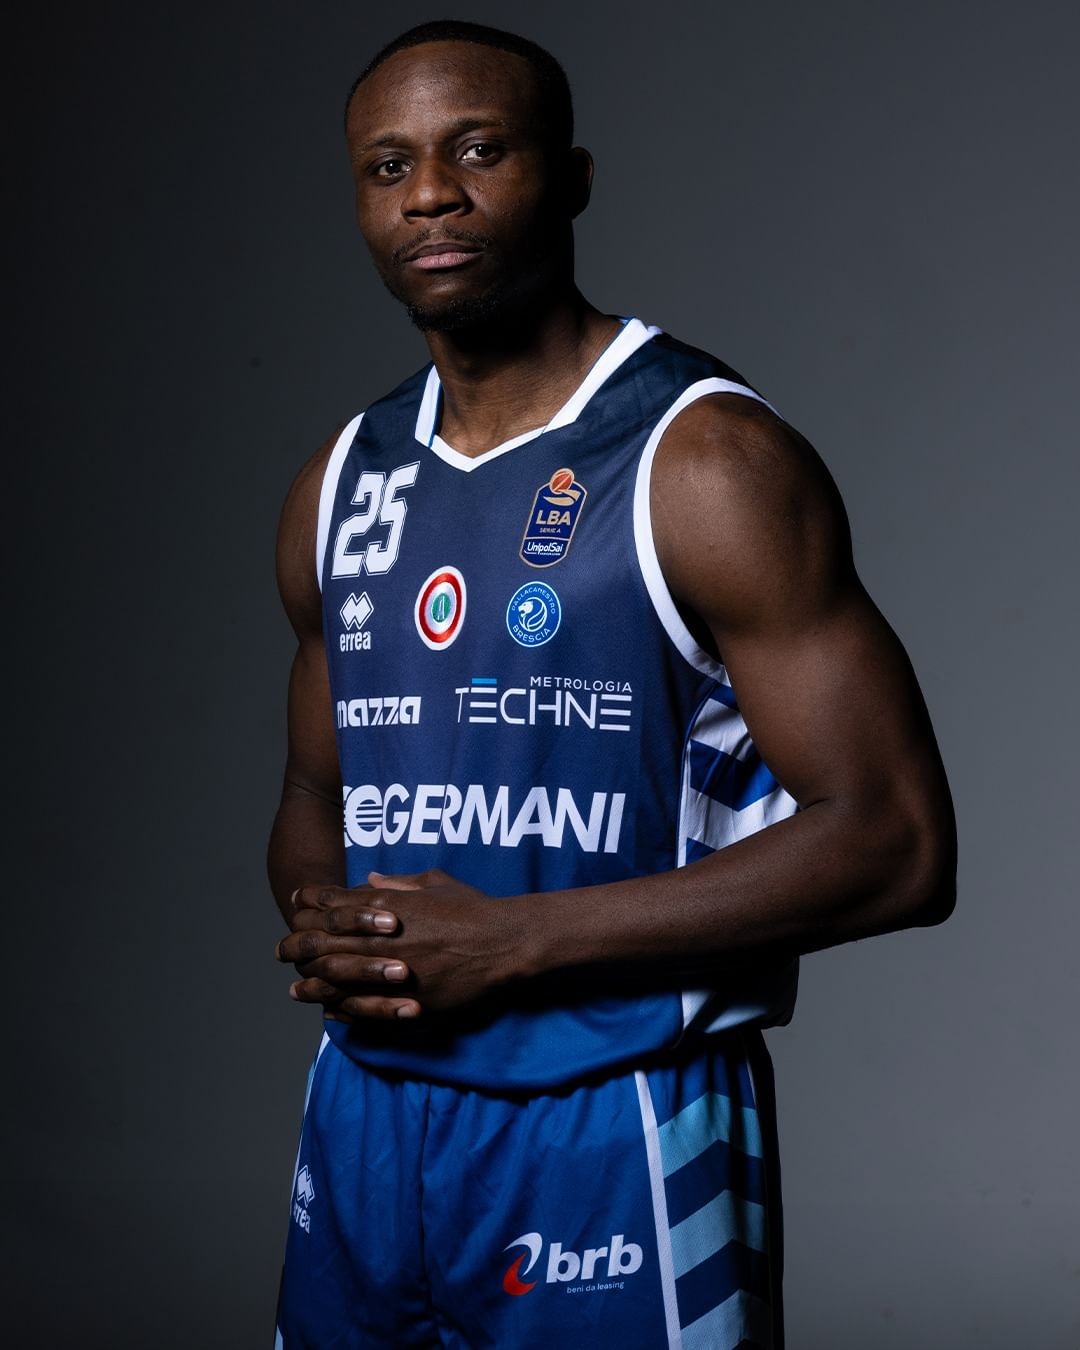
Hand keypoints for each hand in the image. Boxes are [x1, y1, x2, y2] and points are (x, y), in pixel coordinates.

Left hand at [276, 870, 526, 1019]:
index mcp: (387, 907)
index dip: (310, 903)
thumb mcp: (434, 882)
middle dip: (298, 945)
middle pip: (324, 943)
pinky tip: (330, 1010)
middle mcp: (382, 940)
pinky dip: (341, 1009)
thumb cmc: (473, 907)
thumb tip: (369, 878)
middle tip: (281, 950)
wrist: (504, 942)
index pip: (333, 904)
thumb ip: (398, 882)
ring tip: (296, 988)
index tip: (296, 904)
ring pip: (336, 980)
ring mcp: (392, 974)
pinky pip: (364, 1009)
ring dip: (311, 982)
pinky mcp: (407, 1002)